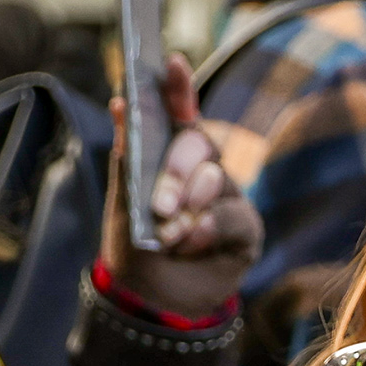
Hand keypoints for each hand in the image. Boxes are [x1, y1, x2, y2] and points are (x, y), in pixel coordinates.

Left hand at [103, 53, 257, 320]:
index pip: (179, 114)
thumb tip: (120, 103)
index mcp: (170, 157)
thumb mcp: (121, 203)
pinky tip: (189, 244)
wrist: (153, 303)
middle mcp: (202, 171)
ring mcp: (226, 199)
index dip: (178, 89)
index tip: (173, 63)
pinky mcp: (244, 230)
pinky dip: (208, 229)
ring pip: (218, 180)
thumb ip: (127, 156)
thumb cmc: (135, 248)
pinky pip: (234, 216)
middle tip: (159, 205)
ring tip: (168, 236)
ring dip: (189, 206)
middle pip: (200, 145)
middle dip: (176, 171)